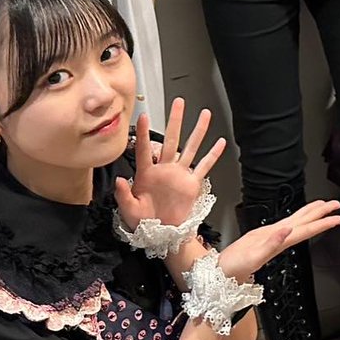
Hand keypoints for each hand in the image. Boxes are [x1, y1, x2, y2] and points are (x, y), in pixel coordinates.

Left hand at [114, 102, 225, 230]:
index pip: (144, 149)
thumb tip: (119, 180)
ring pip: (190, 147)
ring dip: (198, 131)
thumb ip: (123, 196)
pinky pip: (204, 166)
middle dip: (175, 120)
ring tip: (205, 115)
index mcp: (147, 174)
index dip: (142, 133)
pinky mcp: (192, 184)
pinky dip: (213, 155)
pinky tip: (219, 143)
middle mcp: (165, 169)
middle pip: (171, 139)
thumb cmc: (144, 224)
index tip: (142, 116)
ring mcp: (180, 175)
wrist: (163, 236)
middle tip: (179, 103)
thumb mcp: (129, 210)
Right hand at [218, 199, 339, 283]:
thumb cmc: (232, 271)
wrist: (219, 277)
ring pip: (295, 223)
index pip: (307, 230)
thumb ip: (271, 244)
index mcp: (280, 243)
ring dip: (310, 214)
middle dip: (322, 214)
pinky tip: (295, 219)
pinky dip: (291, 219)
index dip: (323, 223)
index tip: (338, 217)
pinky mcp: (261, 237)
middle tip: (337, 204)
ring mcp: (271, 238)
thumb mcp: (252, 258)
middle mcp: (279, 240)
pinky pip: (282, 225)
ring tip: (322, 206)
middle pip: (305, 224)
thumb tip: (288, 230)